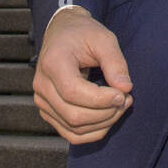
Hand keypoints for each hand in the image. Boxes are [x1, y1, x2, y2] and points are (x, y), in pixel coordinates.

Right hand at [32, 8, 132, 144]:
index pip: (73, 92)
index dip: (101, 99)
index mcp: (52, 62)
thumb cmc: (83, 34)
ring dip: (103, 123)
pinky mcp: (48, 111)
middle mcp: (42, 84)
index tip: (123, 94)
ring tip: (120, 105)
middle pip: (74, 115)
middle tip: (126, 99)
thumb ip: (115, 63)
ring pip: (74, 128)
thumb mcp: (103, 39)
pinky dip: (93, 132)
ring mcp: (42, 100)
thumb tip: (125, 88)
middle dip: (106, 113)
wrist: (63, 33)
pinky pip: (71, 134)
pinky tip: (108, 117)